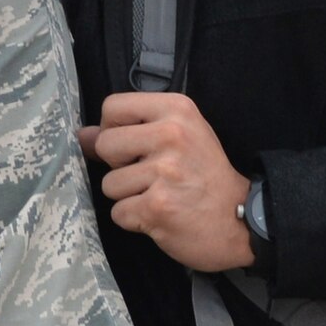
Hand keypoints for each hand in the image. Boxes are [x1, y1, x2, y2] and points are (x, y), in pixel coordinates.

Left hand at [79, 92, 253, 270]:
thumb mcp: (181, 138)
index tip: (131, 146)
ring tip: (159, 195)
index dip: (112, 129)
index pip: (113, 106)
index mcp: (176, 110)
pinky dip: (134, 219)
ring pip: (109, 184)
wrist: (243, 218)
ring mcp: (164, 172)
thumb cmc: (206, 177)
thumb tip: (83, 134)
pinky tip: (159, 215)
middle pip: (105, 144)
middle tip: (148, 175)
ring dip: (128, 196)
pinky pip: (119, 213)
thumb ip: (132, 130)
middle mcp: (171, 136)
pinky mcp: (157, 207)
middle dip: (117, 166)